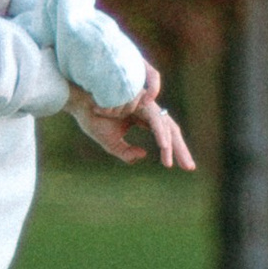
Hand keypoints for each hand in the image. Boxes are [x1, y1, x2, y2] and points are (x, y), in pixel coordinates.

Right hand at [69, 84, 196, 170]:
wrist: (77, 102)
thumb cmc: (93, 119)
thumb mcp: (111, 142)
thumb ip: (126, 152)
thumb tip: (143, 156)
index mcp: (142, 117)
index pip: (164, 135)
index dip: (174, 151)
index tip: (181, 168)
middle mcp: (147, 109)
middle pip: (171, 129)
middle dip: (181, 150)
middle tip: (190, 168)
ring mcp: (144, 103)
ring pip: (165, 125)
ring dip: (171, 145)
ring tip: (171, 163)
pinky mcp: (139, 100)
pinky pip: (154, 118)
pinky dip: (160, 133)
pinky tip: (164, 146)